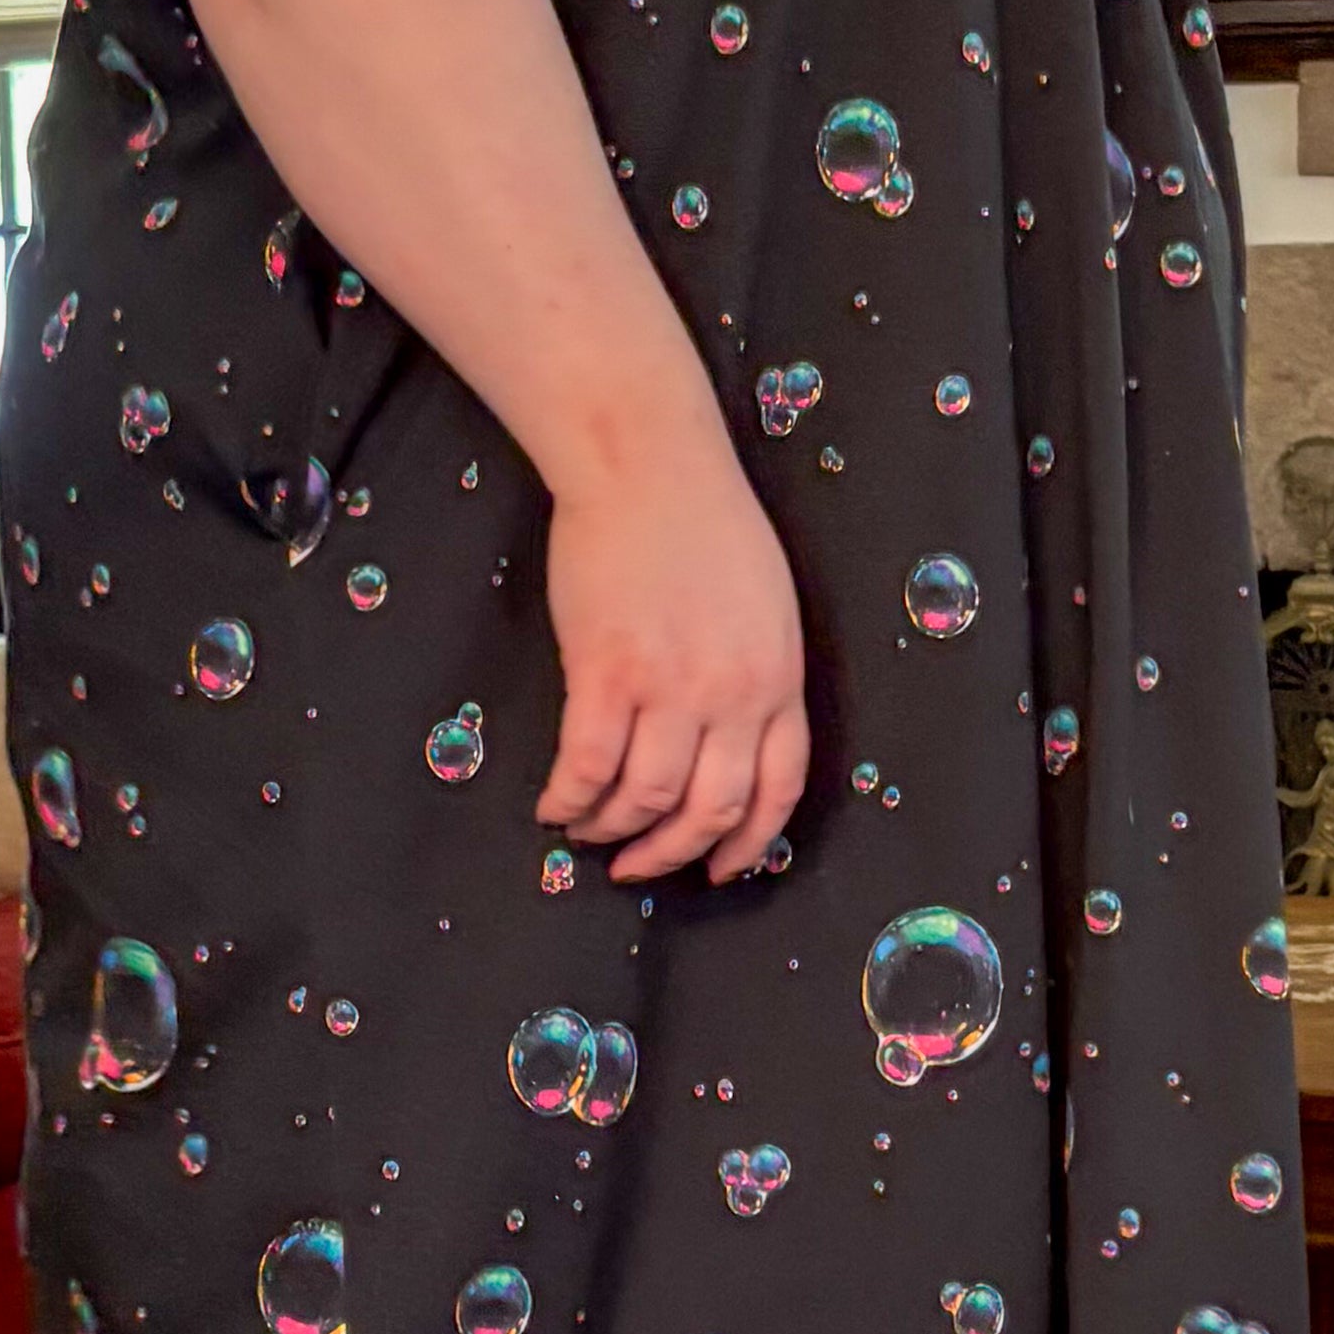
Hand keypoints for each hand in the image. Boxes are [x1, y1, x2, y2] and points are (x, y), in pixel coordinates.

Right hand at [535, 436, 809, 884]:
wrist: (647, 465)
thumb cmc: (704, 521)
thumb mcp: (764, 605)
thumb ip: (756, 674)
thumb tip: (728, 737)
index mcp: (779, 678)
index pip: (778, 789)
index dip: (747, 843)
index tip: (719, 868)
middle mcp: (734, 694)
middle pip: (710, 808)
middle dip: (671, 853)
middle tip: (638, 867)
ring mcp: (671, 686)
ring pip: (645, 798)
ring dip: (612, 830)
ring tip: (587, 832)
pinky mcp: (606, 673)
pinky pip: (588, 766)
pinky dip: (569, 799)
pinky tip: (554, 806)